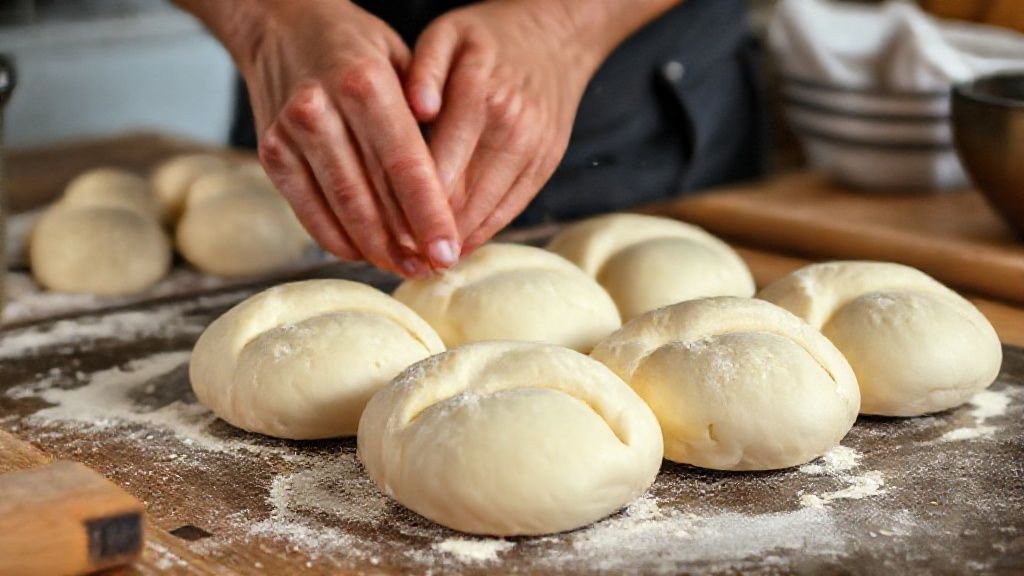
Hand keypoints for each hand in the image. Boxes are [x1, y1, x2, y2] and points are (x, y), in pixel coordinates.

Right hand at [238, 1, 459, 274]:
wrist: (282, 26)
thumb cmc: (358, 51)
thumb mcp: (403, 66)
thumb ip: (425, 122)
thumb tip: (453, 195)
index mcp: (366, 83)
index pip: (405, 165)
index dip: (429, 215)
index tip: (448, 251)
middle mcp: (322, 108)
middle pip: (373, 194)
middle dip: (405, 241)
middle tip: (432, 269)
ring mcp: (290, 134)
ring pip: (341, 209)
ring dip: (375, 248)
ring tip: (405, 268)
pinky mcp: (271, 154)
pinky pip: (308, 212)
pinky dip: (338, 239)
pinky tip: (365, 253)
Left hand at [404, 1, 602, 252]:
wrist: (559, 34)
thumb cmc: (489, 35)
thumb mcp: (447, 33)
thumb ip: (423, 69)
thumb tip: (416, 110)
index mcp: (480, 96)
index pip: (434, 170)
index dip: (404, 209)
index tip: (379, 236)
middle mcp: (513, 129)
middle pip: (461, 202)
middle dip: (426, 235)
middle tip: (396, 261)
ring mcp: (535, 151)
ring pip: (487, 214)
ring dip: (454, 242)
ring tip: (421, 263)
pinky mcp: (547, 165)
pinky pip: (512, 211)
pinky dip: (482, 232)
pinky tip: (456, 244)